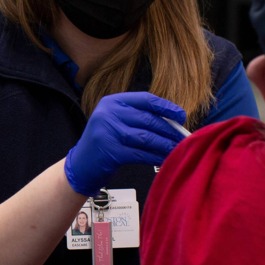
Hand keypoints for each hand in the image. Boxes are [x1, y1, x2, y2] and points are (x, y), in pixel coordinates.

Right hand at [65, 92, 187, 196]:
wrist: (80, 165)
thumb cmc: (104, 143)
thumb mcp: (116, 122)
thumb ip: (138, 118)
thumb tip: (172, 121)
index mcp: (112, 101)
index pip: (145, 99)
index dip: (166, 106)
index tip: (181, 116)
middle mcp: (108, 113)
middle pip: (148, 119)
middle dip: (169, 130)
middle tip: (183, 137)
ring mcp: (108, 132)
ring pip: (147, 137)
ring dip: (166, 144)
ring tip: (178, 149)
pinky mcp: (111, 152)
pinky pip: (141, 154)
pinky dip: (156, 157)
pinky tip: (166, 159)